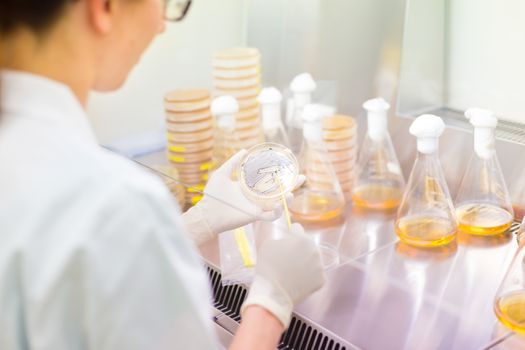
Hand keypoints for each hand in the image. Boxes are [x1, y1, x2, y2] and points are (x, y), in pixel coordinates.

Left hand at [181, 150, 303, 243]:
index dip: (281, 174)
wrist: (206, 212)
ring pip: (279, 204)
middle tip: (302, 177)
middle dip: (292, 185)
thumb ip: (233, 162)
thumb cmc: (212, 195)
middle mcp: (257, 197)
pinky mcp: (254, 216)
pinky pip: (270, 216)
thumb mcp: (222, 173)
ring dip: (288, 199)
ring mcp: (257, 207)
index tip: (290, 165)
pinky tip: (279, 204)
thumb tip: (244, 150)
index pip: (270, 180)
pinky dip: (277, 212)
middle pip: (279, 191)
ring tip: (292, 193)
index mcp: (251, 187)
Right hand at [241, 223, 325, 327]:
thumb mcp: (268, 244)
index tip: (286, 238)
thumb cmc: (268, 267)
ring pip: (312, 258)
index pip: (298, 229)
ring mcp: (320, 266)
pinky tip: (298, 278)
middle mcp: (315, 251)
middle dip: (299, 247)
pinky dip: (309, 274)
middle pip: (307, 244)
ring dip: (305, 260)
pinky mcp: (321, 280)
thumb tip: (280, 231)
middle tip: (288, 257)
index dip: (290, 233)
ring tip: (292, 269)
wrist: (273, 294)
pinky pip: (315, 272)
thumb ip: (277, 234)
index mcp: (302, 240)